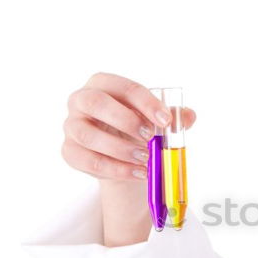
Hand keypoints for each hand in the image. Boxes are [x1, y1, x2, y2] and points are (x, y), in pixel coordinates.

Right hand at [62, 72, 195, 180]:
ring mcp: (72, 126)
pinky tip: (138, 173)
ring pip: (89, 135)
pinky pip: (89, 161)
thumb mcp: (154, 120)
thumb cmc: (136, 130)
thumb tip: (188, 116)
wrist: (122, 159)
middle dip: (125, 120)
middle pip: (95, 102)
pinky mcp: (70, 151)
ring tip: (146, 160)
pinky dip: (116, 169)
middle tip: (150, 137)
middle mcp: (81, 100)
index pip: (123, 86)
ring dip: (121, 149)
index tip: (166, 119)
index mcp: (103, 84)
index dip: (145, 102)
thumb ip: (172, 116)